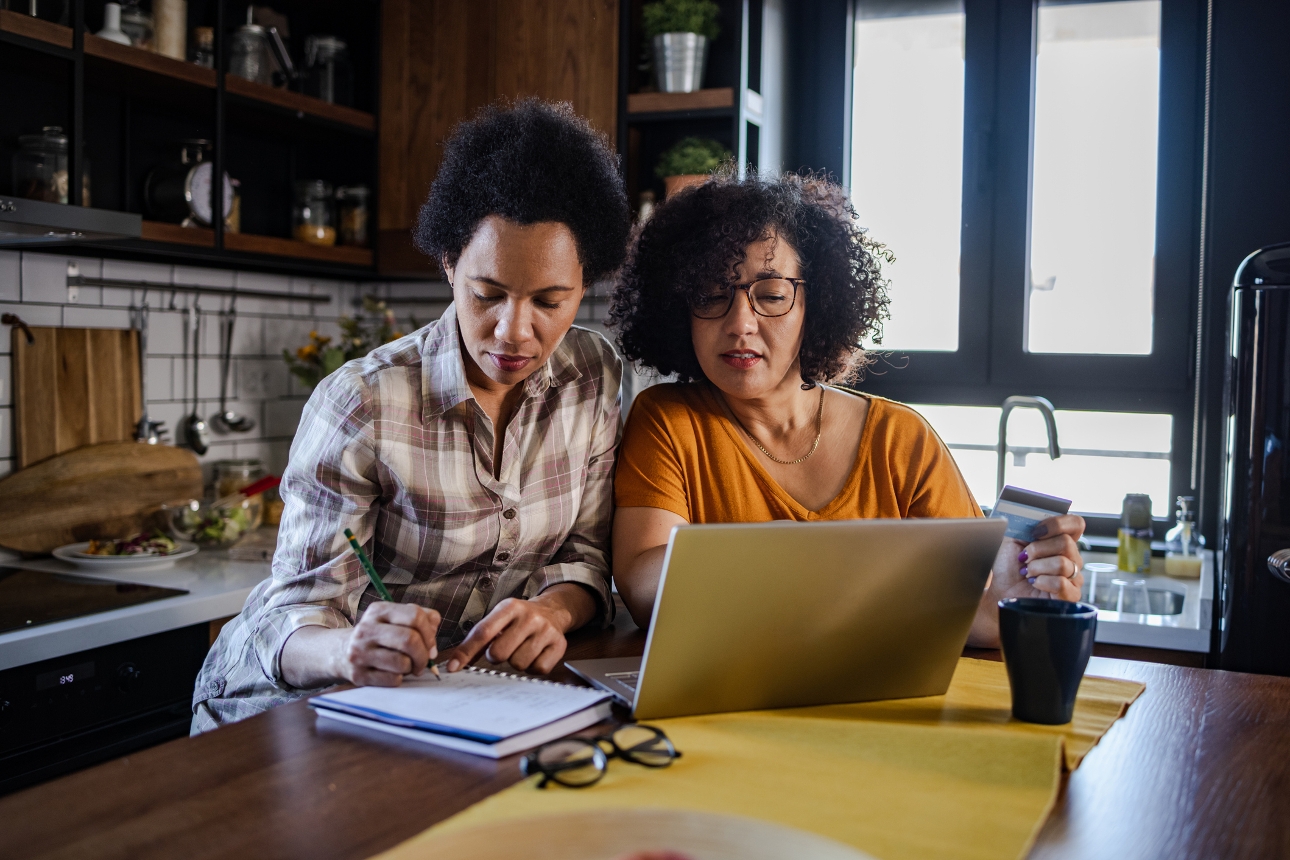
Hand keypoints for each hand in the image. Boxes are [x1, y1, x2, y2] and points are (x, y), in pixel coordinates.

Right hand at [335, 602, 440, 686]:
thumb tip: (435, 629)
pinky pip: (392, 679)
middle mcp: (367, 629)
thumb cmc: (379, 636)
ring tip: (407, 666)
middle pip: (409, 640)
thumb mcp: (394, 619)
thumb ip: (420, 618)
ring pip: (402, 662)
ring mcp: (360, 652)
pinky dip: (400, 678)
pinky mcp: (358, 674)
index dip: (429, 632)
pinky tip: (393, 673)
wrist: (341, 653)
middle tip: (424, 661)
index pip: (415, 616)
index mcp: (379, 611)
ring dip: (411, 667)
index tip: (430, 644)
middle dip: (423, 654)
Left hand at [439, 597, 573, 674]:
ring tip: (520, 650)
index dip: (466, 652)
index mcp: (510, 607)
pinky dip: (532, 667)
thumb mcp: (498, 620)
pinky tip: (533, 655)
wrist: (552, 612)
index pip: (483, 632)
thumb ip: (477, 640)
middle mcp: (529, 617)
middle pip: (500, 652)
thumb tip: (454, 664)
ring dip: (515, 662)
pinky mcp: (559, 645)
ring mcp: (546, 631)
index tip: (453, 667)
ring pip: (519, 663)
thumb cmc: (518, 620)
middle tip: (502, 650)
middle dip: (496, 656)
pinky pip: (538, 669)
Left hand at [988, 514, 1086, 602]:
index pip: (1076, 524)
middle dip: (1037, 550)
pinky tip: (1035, 583)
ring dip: (1036, 567)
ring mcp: (1074, 576)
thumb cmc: (1009, 567)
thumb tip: (1030, 514)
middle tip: (1024, 557)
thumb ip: (1024, 525)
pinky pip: (1061, 584)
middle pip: (1066, 543)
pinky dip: (1041, 582)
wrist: (1002, 591)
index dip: (1058, 524)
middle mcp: (1072, 557)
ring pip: (1061, 564)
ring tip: (1027, 572)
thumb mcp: (1012, 540)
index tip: (1035, 532)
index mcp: (1061, 540)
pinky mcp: (1071, 595)